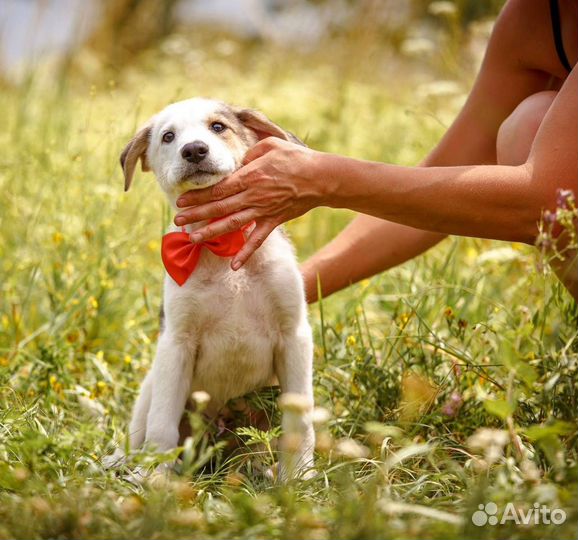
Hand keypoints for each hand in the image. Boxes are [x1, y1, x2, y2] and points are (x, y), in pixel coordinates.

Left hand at [174, 137, 324, 268]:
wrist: (320, 178)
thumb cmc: (296, 158)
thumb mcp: (270, 145)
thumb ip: (250, 154)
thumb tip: (238, 162)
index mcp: (250, 176)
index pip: (217, 189)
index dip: (198, 196)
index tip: (181, 200)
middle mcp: (253, 196)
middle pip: (219, 207)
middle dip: (196, 214)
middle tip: (178, 220)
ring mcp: (263, 211)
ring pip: (232, 224)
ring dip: (211, 232)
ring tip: (193, 238)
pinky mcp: (274, 221)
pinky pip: (257, 240)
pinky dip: (246, 253)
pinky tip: (234, 265)